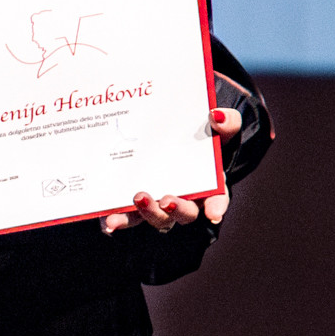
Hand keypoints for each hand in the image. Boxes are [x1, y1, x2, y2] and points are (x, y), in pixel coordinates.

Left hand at [100, 105, 239, 233]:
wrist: (171, 135)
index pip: (217, 198)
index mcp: (209, 184)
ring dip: (147, 213)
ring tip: (138, 198)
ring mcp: (159, 204)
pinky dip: (119, 219)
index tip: (214, 213)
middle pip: (184, 213)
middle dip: (176, 209)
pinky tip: (109, 220)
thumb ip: (225, 123)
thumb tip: (217, 116)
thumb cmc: (199, 136)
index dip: (217, 206)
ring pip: (156, 218)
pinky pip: (128, 217)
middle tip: (166, 200)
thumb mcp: (215, 128)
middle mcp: (184, 199)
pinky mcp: (135, 206)